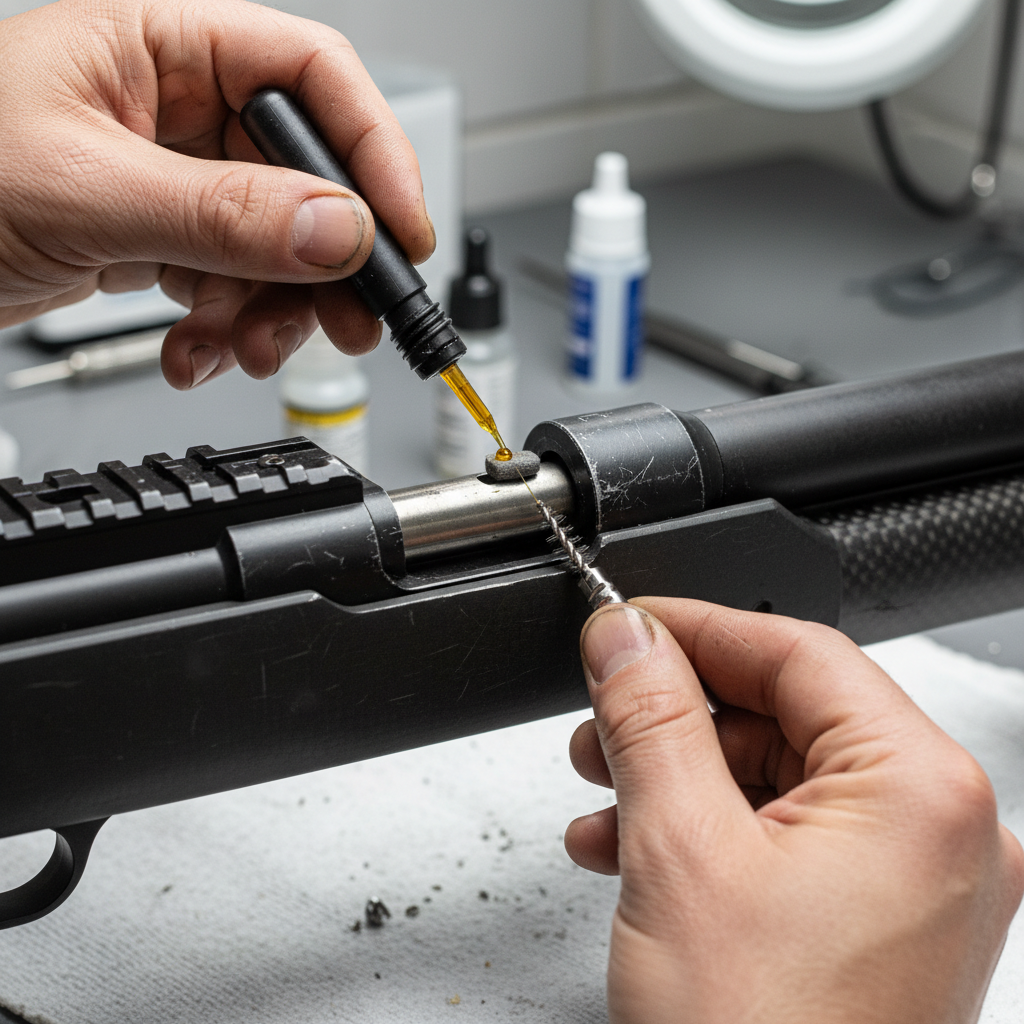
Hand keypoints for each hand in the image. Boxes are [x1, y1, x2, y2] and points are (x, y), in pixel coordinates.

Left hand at [0, 0, 432, 386]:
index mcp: (160, 44)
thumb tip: (339, 229)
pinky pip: (230, 284)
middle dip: (328, 261)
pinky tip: (196, 350)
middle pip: (307, 177)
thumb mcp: (87, 191)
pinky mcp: (160, 237)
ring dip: (273, 312)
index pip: (310, 76)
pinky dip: (225, 329)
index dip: (372, 151)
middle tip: (351, 320)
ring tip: (247, 348)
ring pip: (276, 245)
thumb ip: (225, 213)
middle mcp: (175, 107)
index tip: (401, 231)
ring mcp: (172, 179)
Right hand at [566, 598, 1023, 1023]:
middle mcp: (938, 833)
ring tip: (602, 788)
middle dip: (676, 711)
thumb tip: (627, 634)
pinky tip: (631, 846)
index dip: (697, 627)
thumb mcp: (678, 852)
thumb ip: (649, 716)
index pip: (798, 652)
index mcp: (920, 794)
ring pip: (775, 774)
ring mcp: (911, 883)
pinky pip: (782, 834)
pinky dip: (704, 828)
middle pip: (786, 712)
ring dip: (678, 773)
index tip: (628, 622)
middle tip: (602, 710)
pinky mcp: (873, 922)